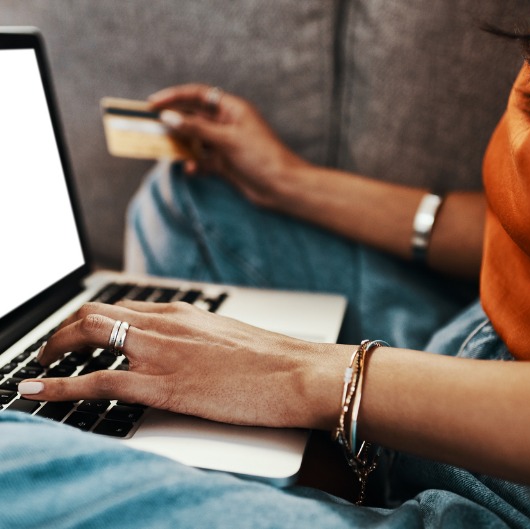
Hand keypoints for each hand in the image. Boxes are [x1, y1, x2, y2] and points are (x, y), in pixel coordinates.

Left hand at [19, 301, 344, 428]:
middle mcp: (165, 324)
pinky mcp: (164, 385)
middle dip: (62, 330)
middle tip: (51, 349)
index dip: (87, 319)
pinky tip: (41, 392)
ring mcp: (162, 352)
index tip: (76, 334)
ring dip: (54, 350)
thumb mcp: (225, 339)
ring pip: (88, 336)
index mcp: (181, 313)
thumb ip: (194, 339)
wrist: (297, 372)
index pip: (120, 308)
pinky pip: (98, 382)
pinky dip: (61, 386)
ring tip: (40, 368)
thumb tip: (178, 352)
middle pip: (94, 313)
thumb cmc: (270, 358)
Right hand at [149, 84, 308, 207]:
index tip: (153, 104)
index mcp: (232, 109)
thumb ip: (197, 129)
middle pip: (194, 118)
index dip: (175, 97)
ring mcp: (225, 145)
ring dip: (182, 146)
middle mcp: (227, 124)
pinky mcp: (224, 165)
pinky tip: (191, 169)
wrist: (282, 187)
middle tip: (152, 127)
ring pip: (195, 141)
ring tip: (166, 151)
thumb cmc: (262, 157)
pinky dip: (194, 164)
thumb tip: (168, 117)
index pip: (199, 95)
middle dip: (175, 122)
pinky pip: (202, 161)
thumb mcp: (227, 139)